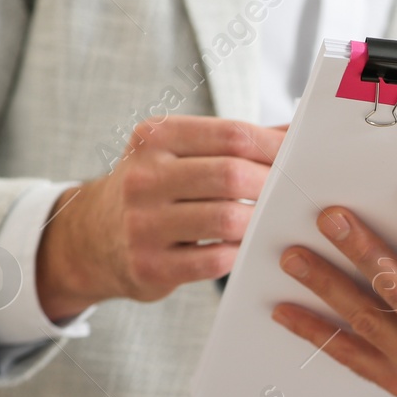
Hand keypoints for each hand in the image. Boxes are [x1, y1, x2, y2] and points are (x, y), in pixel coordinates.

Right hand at [36, 116, 286, 319]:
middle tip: (296, 196)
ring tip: (276, 221)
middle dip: (272, 186)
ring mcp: (143, 223)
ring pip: (226, 220)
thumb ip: (234, 142)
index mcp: (155, 137)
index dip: (275, 148)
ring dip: (260, 222)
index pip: (231, 135)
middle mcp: (144, 176)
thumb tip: (298, 130)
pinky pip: (215, 260)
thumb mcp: (178, 152)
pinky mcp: (150, 266)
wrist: (93, 238)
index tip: (302, 159)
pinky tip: (248, 248)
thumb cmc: (157, 189)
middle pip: (231, 175)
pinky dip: (241, 253)